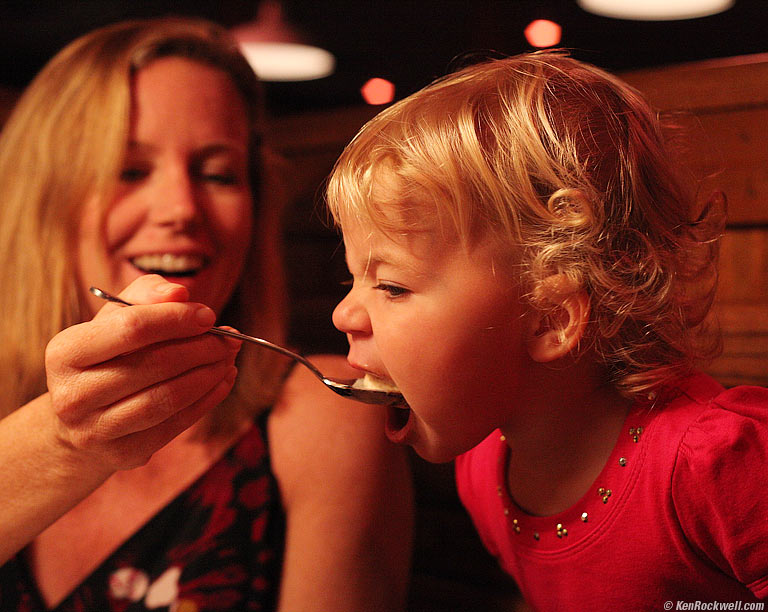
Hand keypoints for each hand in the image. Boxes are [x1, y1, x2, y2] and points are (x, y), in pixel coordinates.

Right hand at [44, 275, 240, 471]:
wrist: (84, 420)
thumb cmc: (109, 357)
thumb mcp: (116, 319)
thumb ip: (146, 296)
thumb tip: (179, 292)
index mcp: (65, 352)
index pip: (131, 328)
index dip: (176, 319)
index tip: (208, 316)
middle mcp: (72, 395)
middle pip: (154, 364)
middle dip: (201, 348)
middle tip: (228, 339)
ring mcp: (96, 430)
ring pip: (166, 398)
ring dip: (208, 375)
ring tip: (228, 358)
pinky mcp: (123, 454)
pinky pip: (176, 425)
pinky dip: (207, 400)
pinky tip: (223, 381)